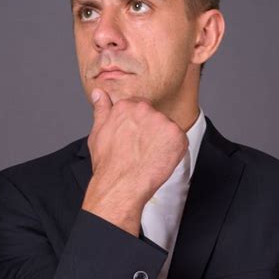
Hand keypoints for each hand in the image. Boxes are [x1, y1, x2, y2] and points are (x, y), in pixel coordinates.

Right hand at [82, 89, 187, 234]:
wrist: (121, 184)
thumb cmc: (108, 164)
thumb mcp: (98, 133)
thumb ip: (101, 110)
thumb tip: (98, 94)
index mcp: (126, 106)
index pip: (139, 109)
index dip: (138, 127)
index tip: (135, 139)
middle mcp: (145, 109)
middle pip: (154, 117)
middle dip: (151, 132)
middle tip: (142, 150)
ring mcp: (162, 121)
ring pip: (167, 129)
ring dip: (163, 141)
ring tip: (149, 156)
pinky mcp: (177, 135)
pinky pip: (180, 140)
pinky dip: (174, 151)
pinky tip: (160, 160)